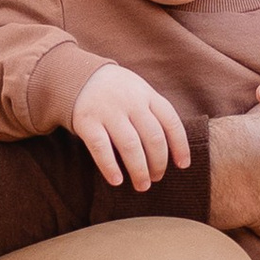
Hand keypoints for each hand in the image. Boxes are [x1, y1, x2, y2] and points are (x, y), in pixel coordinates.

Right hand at [67, 62, 192, 192]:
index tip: (183, 165)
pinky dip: (109, 166)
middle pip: (153, 138)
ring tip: (142, 185)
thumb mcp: (139, 92)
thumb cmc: (116, 92)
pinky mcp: (87, 121)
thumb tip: (173, 150)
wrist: (76, 75)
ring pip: (130, 145)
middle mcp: (131, 102)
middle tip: (157, 178)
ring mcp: (108, 111)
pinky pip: (101, 147)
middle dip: (159, 163)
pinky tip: (117, 181)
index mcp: (147, 95)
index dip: (180, 146)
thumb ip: (154, 113)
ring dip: (139, 170)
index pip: (171, 122)